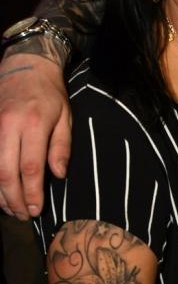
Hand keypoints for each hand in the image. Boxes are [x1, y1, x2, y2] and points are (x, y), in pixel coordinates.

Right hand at [0, 54, 70, 217]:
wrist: (25, 68)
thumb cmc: (50, 95)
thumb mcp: (66, 117)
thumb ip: (61, 147)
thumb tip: (58, 175)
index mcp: (33, 124)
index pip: (30, 167)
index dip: (32, 192)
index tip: (36, 209)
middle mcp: (8, 127)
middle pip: (5, 173)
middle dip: (14, 199)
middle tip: (23, 215)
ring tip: (11, 209)